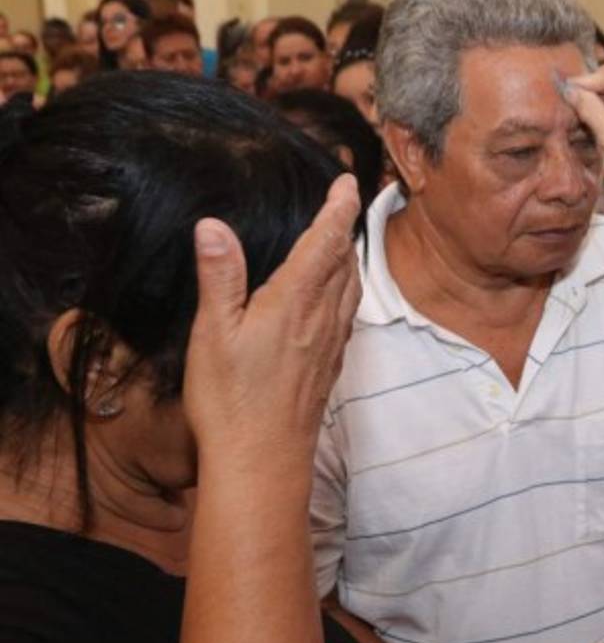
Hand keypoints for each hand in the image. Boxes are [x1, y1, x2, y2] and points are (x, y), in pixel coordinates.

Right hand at [182, 174, 361, 470]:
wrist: (263, 463)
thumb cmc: (232, 401)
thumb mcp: (214, 334)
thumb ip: (219, 277)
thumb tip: (213, 225)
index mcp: (296, 301)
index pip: (327, 240)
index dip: (339, 206)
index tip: (349, 179)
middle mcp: (323, 318)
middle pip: (345, 260)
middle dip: (346, 225)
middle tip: (344, 199)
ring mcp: (331, 343)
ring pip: (350, 287)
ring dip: (349, 257)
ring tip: (342, 239)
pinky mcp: (329, 365)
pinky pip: (346, 314)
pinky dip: (346, 289)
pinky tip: (335, 297)